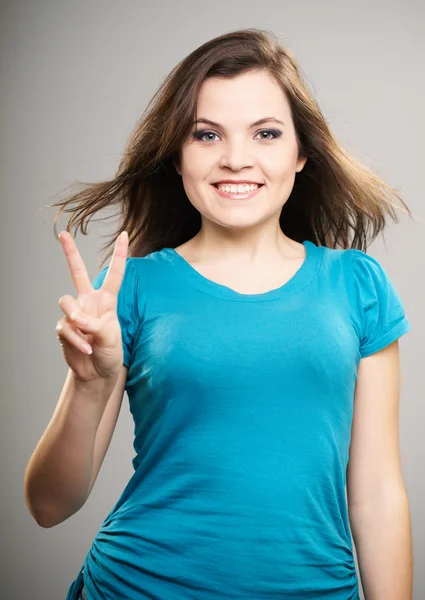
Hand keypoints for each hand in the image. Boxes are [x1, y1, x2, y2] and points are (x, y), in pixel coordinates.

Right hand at [56, 230, 128, 383]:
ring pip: (66, 302)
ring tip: (88, 335)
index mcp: (107, 300)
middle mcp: (89, 301)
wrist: (97, 372)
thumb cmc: (110, 353)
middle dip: (69, 252)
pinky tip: (86, 348)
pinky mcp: (64, 326)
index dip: (119, 255)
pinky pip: (65, 326)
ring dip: (77, 320)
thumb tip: (76, 319)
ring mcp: (74, 313)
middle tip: (63, 233)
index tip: (125, 234)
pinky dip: (76, 339)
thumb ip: (96, 325)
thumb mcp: (112, 338)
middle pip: (77, 272)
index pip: (115, 274)